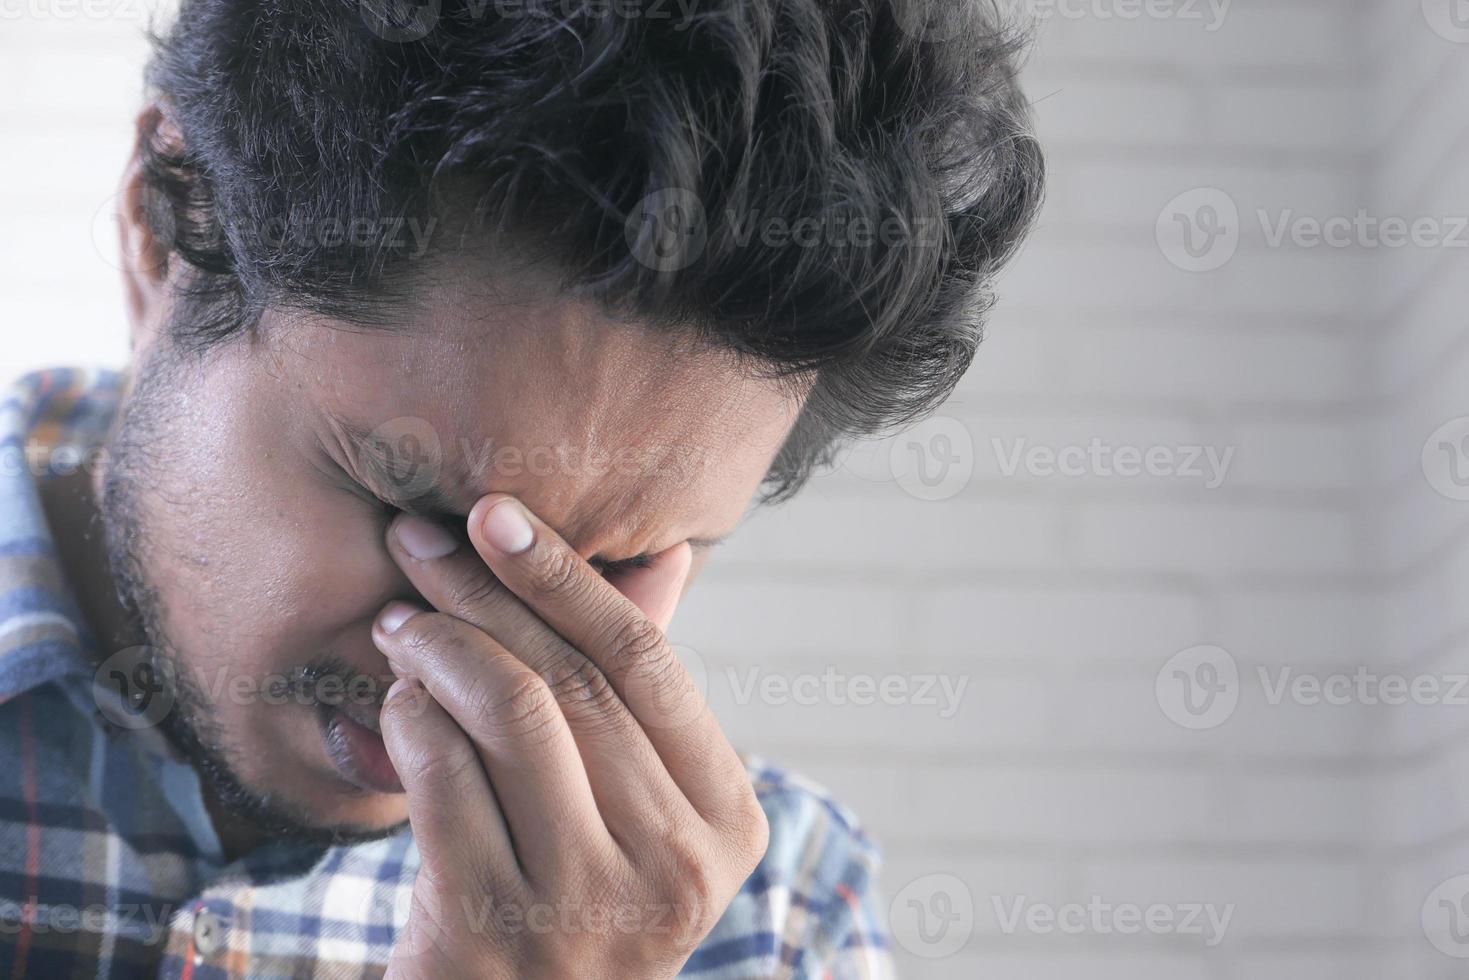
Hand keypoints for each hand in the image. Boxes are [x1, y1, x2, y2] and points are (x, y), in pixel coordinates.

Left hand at [371, 495, 769, 978]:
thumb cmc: (571, 896)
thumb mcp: (633, 807)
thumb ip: (643, 694)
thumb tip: (669, 555)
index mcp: (727, 823)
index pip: (648, 663)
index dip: (567, 576)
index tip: (496, 513)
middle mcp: (674, 869)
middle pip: (575, 681)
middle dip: (484, 592)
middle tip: (419, 540)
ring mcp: (587, 911)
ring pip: (512, 716)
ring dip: (441, 646)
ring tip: (400, 620)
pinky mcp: (492, 937)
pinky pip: (443, 779)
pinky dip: (411, 718)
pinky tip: (397, 697)